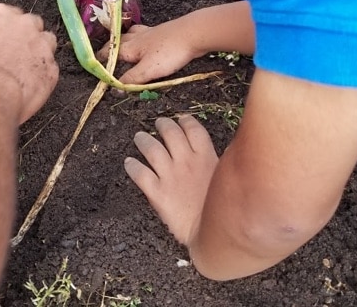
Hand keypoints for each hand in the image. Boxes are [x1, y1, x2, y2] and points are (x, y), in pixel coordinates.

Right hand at [0, 4, 57, 123]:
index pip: (11, 14)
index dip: (9, 29)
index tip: (5, 40)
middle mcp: (23, 24)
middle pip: (32, 24)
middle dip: (28, 36)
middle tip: (17, 55)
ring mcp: (41, 44)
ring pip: (47, 43)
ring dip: (39, 54)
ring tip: (25, 72)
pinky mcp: (51, 68)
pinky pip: (50, 69)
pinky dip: (43, 76)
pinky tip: (29, 87)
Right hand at [97, 19, 201, 84]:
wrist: (194, 33)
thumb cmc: (169, 52)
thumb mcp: (148, 70)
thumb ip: (131, 79)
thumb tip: (114, 87)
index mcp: (130, 46)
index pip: (109, 53)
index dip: (101, 60)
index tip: (95, 66)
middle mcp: (136, 37)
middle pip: (118, 40)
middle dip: (110, 48)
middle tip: (105, 56)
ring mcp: (150, 33)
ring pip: (131, 34)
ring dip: (124, 40)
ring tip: (122, 45)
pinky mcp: (162, 32)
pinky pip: (144, 34)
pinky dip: (139, 37)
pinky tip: (145, 41)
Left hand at [125, 116, 217, 245]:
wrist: (215, 236)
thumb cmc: (224, 211)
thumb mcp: (227, 180)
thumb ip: (220, 164)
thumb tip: (225, 152)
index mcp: (206, 157)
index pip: (193, 129)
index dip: (186, 121)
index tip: (181, 119)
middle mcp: (186, 162)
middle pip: (170, 133)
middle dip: (163, 125)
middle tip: (159, 124)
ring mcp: (170, 176)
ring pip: (151, 148)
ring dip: (143, 140)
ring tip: (139, 137)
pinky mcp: (157, 192)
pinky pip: (139, 173)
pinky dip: (132, 166)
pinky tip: (129, 163)